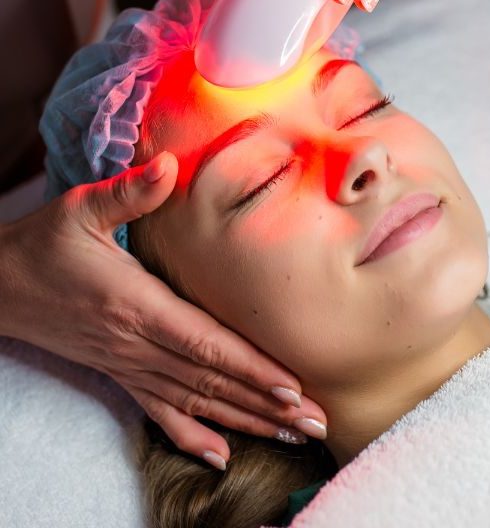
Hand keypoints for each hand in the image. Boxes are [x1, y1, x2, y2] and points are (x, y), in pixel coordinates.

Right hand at [0, 152, 326, 467]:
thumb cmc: (44, 244)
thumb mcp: (80, 208)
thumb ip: (129, 192)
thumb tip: (169, 164)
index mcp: (136, 304)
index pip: (204, 343)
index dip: (249, 366)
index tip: (291, 385)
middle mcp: (136, 343)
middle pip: (210, 380)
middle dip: (266, 402)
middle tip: (315, 421)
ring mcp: (128, 364)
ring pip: (195, 401)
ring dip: (244, 420)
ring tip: (290, 434)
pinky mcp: (119, 372)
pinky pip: (159, 412)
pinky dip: (191, 436)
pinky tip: (220, 456)